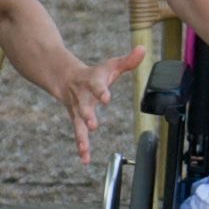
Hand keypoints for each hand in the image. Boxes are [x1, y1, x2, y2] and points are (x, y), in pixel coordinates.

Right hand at [47, 47, 140, 166]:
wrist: (65, 78)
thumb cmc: (94, 73)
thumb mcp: (110, 66)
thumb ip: (127, 60)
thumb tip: (143, 49)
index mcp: (91, 82)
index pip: (96, 85)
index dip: (101, 91)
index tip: (106, 98)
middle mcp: (82, 97)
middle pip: (84, 106)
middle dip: (87, 115)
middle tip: (93, 125)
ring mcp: (78, 110)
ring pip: (78, 124)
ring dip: (81, 136)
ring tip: (84, 149)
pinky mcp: (77, 120)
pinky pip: (78, 135)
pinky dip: (81, 147)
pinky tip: (85, 159)